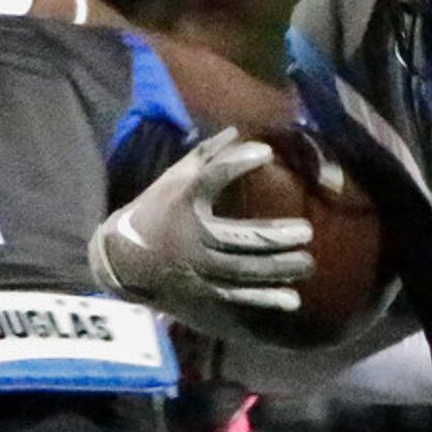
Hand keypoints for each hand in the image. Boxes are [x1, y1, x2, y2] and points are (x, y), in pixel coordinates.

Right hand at [90, 127, 310, 315]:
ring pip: (243, 271)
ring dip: (277, 268)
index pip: (212, 178)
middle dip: (273, 237)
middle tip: (306, 232)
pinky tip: (292, 300)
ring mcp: (199, 267)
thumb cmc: (155, 210)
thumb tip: (236, 131)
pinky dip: (264, 299)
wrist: (124, 258)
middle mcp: (193, 236)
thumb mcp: (174, 179)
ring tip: (307, 263)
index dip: (238, 163)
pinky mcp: (203, 290)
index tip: (265, 152)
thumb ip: (206, 156)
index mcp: (184, 201)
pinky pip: (237, 296)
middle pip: (237, 238)